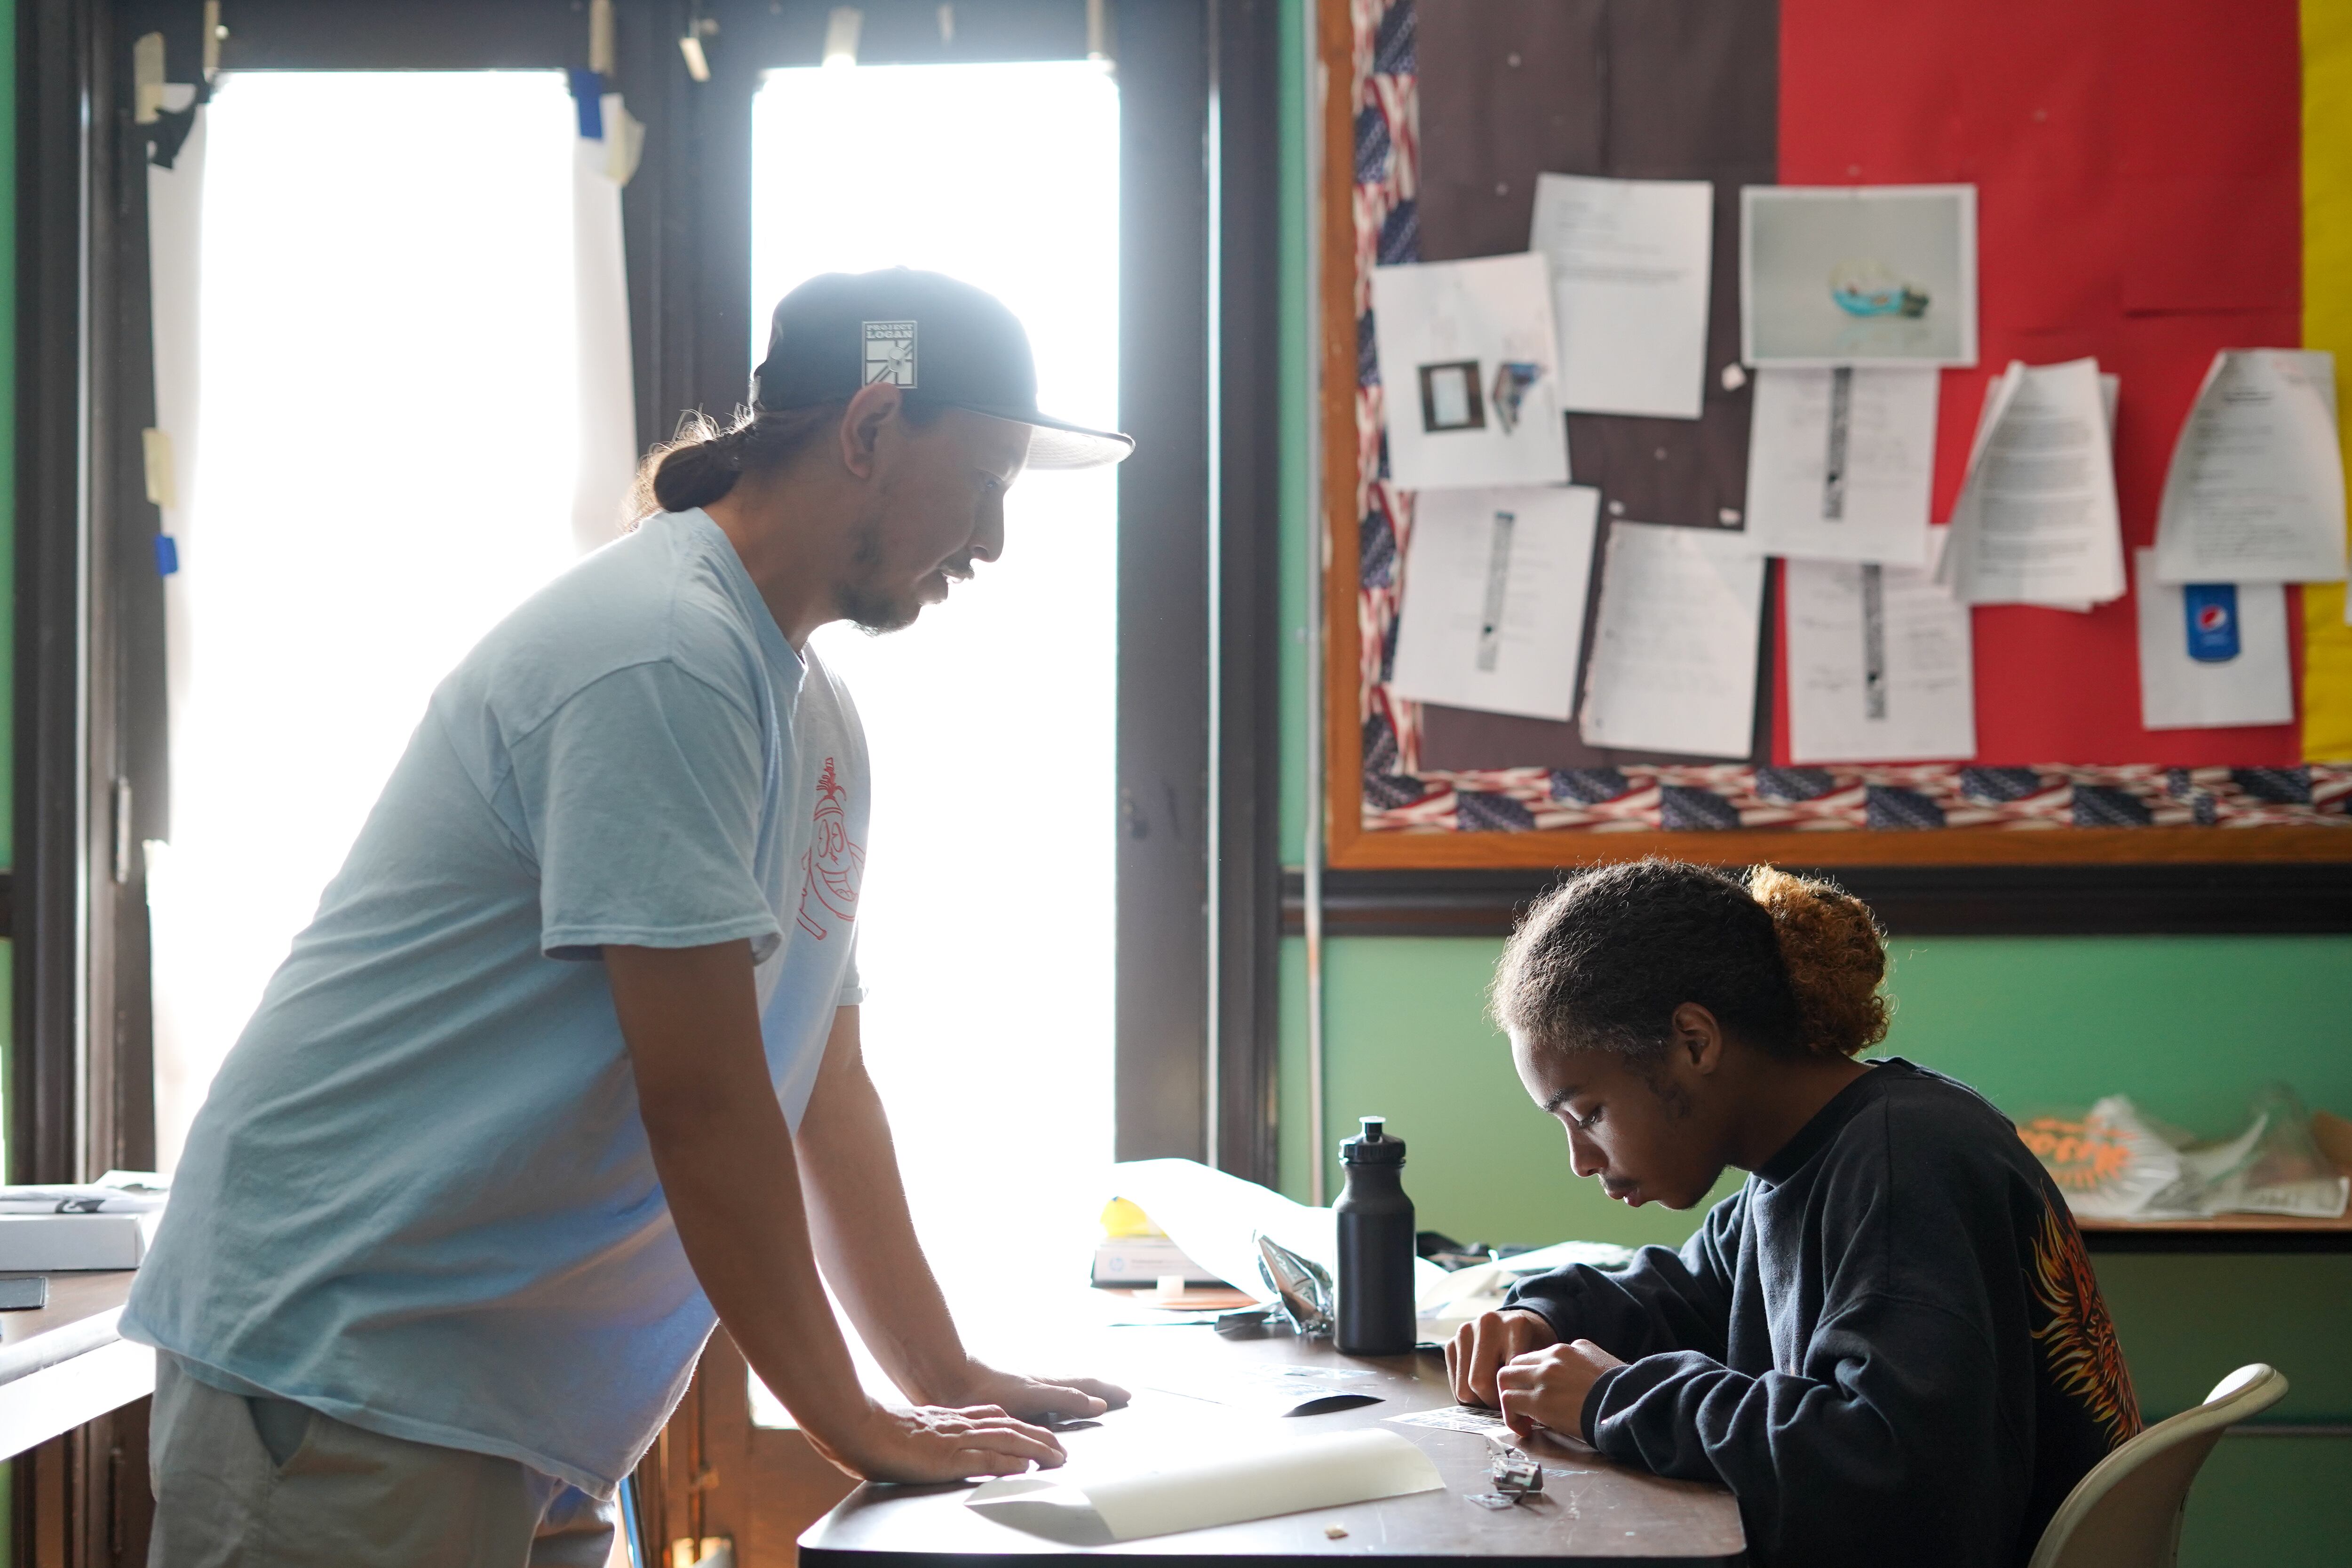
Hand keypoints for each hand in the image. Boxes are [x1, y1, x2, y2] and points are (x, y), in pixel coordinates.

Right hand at [810, 1399, 1073, 1482]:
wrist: (857, 1428)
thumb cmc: (875, 1433)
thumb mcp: (910, 1430)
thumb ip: (927, 1434)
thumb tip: (932, 1444)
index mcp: (948, 1419)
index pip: (993, 1417)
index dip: (1020, 1424)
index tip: (1038, 1432)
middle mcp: (957, 1425)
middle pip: (1011, 1426)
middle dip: (1040, 1436)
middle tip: (1063, 1449)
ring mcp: (955, 1439)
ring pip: (1007, 1439)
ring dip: (1037, 1447)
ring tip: (1058, 1457)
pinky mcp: (948, 1457)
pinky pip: (986, 1458)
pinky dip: (1009, 1461)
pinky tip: (1026, 1467)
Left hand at [931, 1361, 1131, 1423]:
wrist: (950, 1378)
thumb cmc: (988, 1387)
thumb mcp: (1033, 1395)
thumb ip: (1065, 1400)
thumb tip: (1098, 1405)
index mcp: (1048, 1385)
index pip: (1086, 1387)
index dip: (1107, 1392)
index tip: (1128, 1395)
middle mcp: (1041, 1385)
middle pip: (1078, 1386)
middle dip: (1100, 1392)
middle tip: (1120, 1396)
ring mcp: (1026, 1390)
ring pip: (1061, 1392)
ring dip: (1080, 1397)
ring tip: (1092, 1402)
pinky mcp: (1011, 1398)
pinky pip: (1043, 1400)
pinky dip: (1057, 1404)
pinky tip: (1048, 1411)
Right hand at [1446, 1308, 1557, 1408]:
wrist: (1518, 1322)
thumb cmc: (1533, 1345)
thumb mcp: (1541, 1359)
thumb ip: (1530, 1381)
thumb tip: (1519, 1420)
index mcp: (1515, 1326)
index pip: (1506, 1378)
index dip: (1511, 1401)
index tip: (1518, 1408)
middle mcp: (1487, 1324)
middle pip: (1479, 1383)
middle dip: (1491, 1403)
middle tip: (1504, 1407)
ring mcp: (1466, 1331)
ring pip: (1463, 1387)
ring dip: (1478, 1401)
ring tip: (1494, 1397)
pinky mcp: (1451, 1342)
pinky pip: (1454, 1383)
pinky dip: (1468, 1394)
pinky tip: (1482, 1389)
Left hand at [1495, 1340, 1626, 1442]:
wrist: (1627, 1404)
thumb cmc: (1620, 1390)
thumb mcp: (1600, 1361)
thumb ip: (1580, 1358)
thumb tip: (1573, 1367)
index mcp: (1566, 1349)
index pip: (1533, 1358)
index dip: (1531, 1378)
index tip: (1539, 1395)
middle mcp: (1551, 1358)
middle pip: (1514, 1364)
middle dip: (1515, 1385)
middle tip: (1525, 1406)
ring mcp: (1544, 1377)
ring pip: (1504, 1379)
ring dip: (1509, 1399)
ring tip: (1522, 1418)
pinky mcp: (1540, 1401)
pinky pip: (1509, 1402)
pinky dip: (1511, 1416)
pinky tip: (1525, 1429)